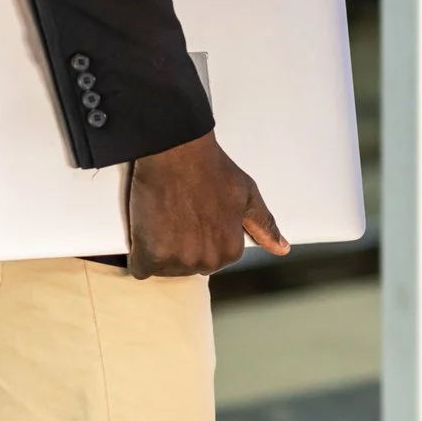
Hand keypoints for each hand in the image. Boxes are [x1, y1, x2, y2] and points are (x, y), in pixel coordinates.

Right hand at [126, 131, 289, 276]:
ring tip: (162, 217)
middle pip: (186, 266)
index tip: (194, 217)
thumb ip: (264, 225)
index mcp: (231, 251)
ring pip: (164, 267)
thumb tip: (282, 249)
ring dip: (159, 250)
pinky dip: (139, 255)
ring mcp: (179, 260)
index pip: (210, 260)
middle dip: (180, 246)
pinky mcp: (152, 255)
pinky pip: (140, 268)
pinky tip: (145, 231)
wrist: (178, 151)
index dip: (199, 238)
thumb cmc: (212, 169)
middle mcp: (208, 261)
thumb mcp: (247, 195)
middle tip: (176, 215)